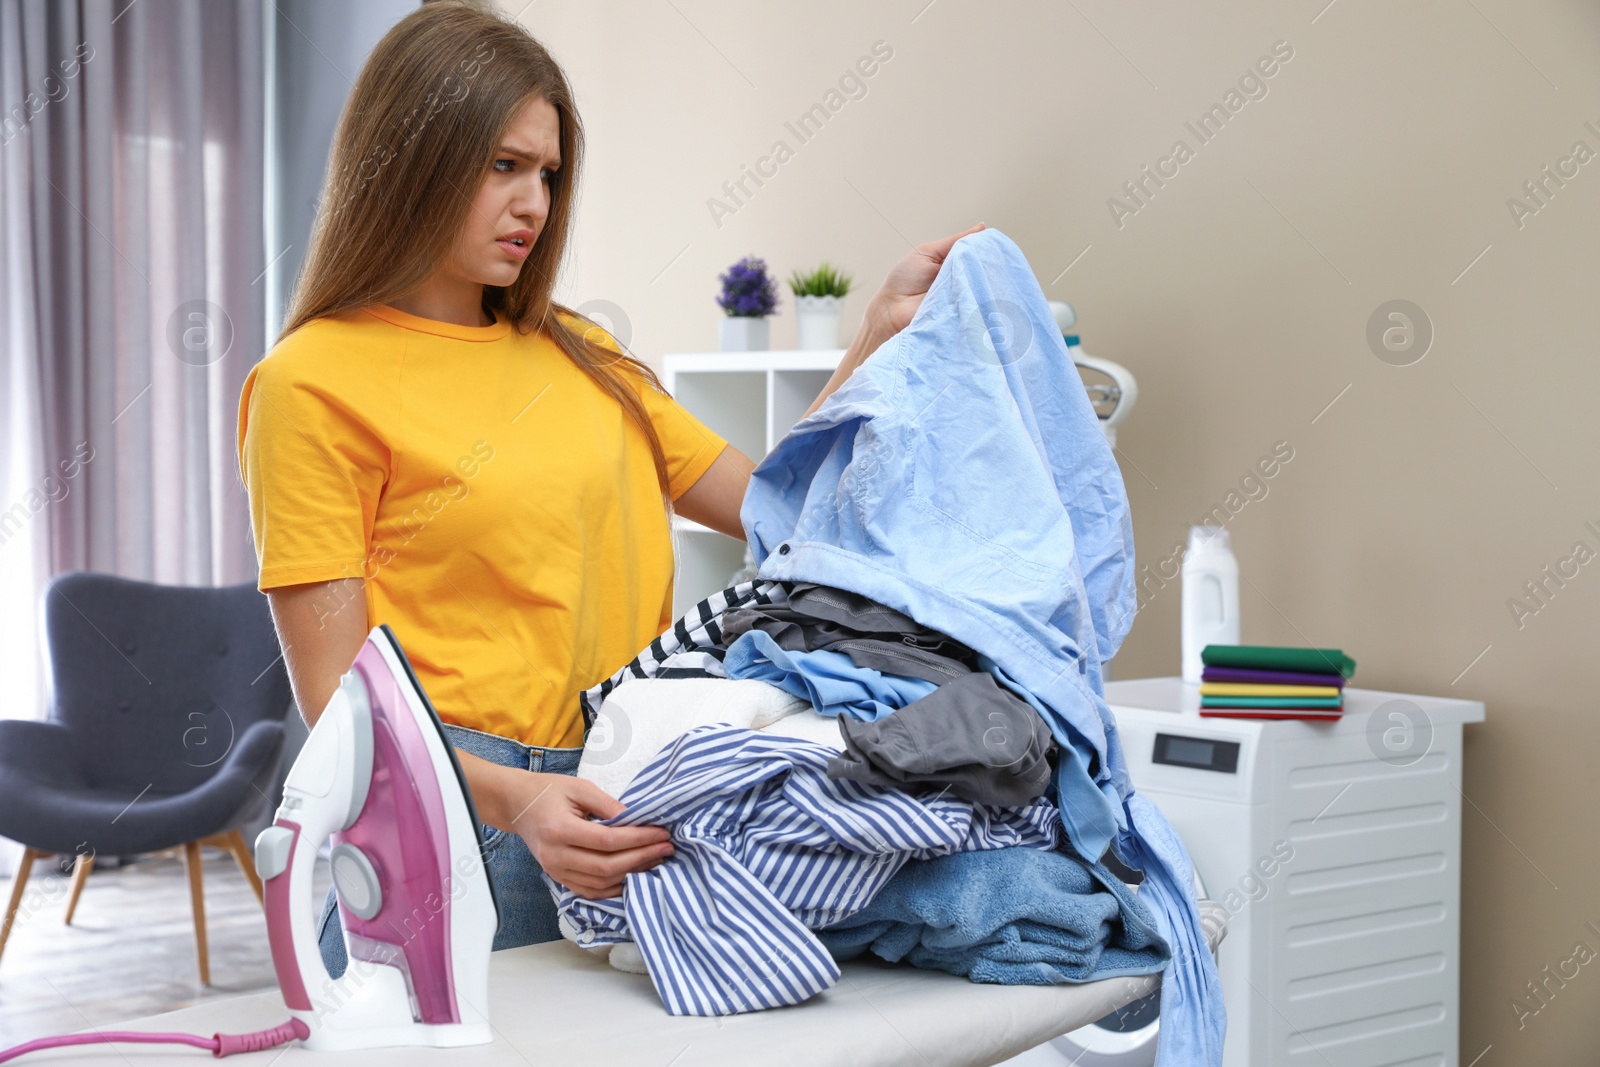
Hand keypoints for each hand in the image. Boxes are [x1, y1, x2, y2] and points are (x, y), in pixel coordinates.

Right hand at [500, 770, 673, 898]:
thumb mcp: (580, 788)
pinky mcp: (558, 878)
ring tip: (656, 861)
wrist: (517, 805)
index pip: (607, 841)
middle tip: (666, 848)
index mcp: (559, 829)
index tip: (662, 833)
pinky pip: (591, 891)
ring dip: (632, 874)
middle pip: (606, 866)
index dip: (638, 839)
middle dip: (641, 858)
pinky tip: (634, 875)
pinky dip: (615, 887)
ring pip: (601, 883)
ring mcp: (555, 871)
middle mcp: (556, 856)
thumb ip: (609, 805)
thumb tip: (638, 820)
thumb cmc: (548, 791)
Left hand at [867, 222, 986, 336]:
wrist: (890, 311)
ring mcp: (964, 298)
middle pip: (983, 272)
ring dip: (981, 283)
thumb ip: (954, 241)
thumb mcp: (928, 252)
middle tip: (991, 262)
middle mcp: (962, 281)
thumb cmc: (904, 281)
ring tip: (978, 278)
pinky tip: (974, 295)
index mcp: (955, 264)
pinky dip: (976, 301)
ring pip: (982, 289)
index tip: (996, 246)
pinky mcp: (962, 315)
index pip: (978, 255)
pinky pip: (975, 307)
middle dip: (987, 266)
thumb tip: (981, 227)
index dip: (988, 250)